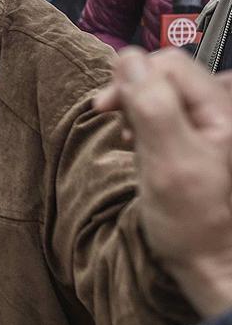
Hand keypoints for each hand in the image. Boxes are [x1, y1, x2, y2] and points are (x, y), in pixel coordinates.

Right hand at [93, 47, 231, 317]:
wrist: (214, 263)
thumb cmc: (195, 223)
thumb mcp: (167, 162)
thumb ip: (152, 106)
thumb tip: (130, 61)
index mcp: (225, 110)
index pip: (169, 64)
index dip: (132, 80)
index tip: (106, 108)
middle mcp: (225, 112)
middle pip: (169, 76)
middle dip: (136, 96)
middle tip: (120, 130)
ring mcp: (217, 127)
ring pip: (167, 94)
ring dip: (141, 111)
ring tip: (133, 141)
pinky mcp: (206, 141)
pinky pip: (172, 114)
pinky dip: (151, 125)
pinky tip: (146, 146)